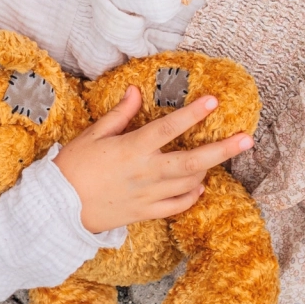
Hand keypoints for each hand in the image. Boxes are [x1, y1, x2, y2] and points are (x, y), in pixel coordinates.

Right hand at [53, 87, 253, 233]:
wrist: (57, 208)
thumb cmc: (71, 167)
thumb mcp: (92, 135)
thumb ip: (118, 114)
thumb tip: (134, 90)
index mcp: (131, 149)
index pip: (168, 128)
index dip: (192, 114)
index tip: (214, 101)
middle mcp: (145, 173)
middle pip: (193, 161)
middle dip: (223, 150)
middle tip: (247, 140)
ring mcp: (148, 195)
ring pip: (189, 183)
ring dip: (206, 169)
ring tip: (214, 158)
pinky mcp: (145, 213)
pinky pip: (177, 205)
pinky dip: (191, 195)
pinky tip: (198, 187)